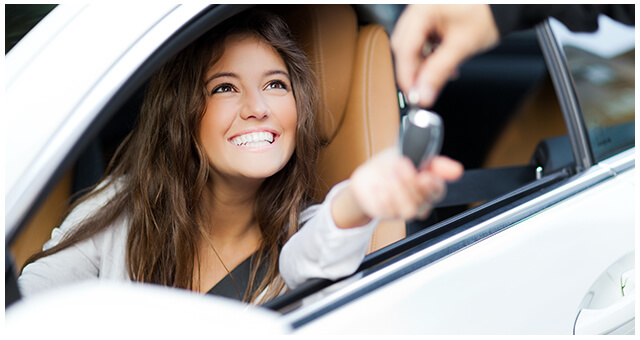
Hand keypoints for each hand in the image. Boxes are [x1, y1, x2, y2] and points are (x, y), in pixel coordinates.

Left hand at [332, 148, 462, 227]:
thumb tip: (457, 170)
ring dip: (397, 190)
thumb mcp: (411, 154)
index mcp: (429, 186)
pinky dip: (382, 196)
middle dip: (410, 181)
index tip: (424, 175)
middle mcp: (419, 202)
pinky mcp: (386, 214)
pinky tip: (378, 185)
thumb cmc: (392, 165)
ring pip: (408, 210)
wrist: (368, 176)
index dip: (433, 185)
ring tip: (388, 174)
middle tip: (399, 164)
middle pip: (423, 201)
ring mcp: (403, 210)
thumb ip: (434, 162)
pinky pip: (387, 211)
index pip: (438, 191)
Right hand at [391, 4, 499, 106]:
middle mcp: (418, 8)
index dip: (407, 76)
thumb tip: (423, 94)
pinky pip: (422, 41)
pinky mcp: (431, 18)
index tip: (414, 96)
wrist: (505, 5)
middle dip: (413, 71)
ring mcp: (424, 13)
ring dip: (422, 65)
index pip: (404, 49)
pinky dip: (429, 56)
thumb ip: (439, 72)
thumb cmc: (488, 13)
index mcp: (422, 9)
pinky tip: (440, 65)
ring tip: (437, 78)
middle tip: (423, 91)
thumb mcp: (461, 46)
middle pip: (404, 48)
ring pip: (412, 46)